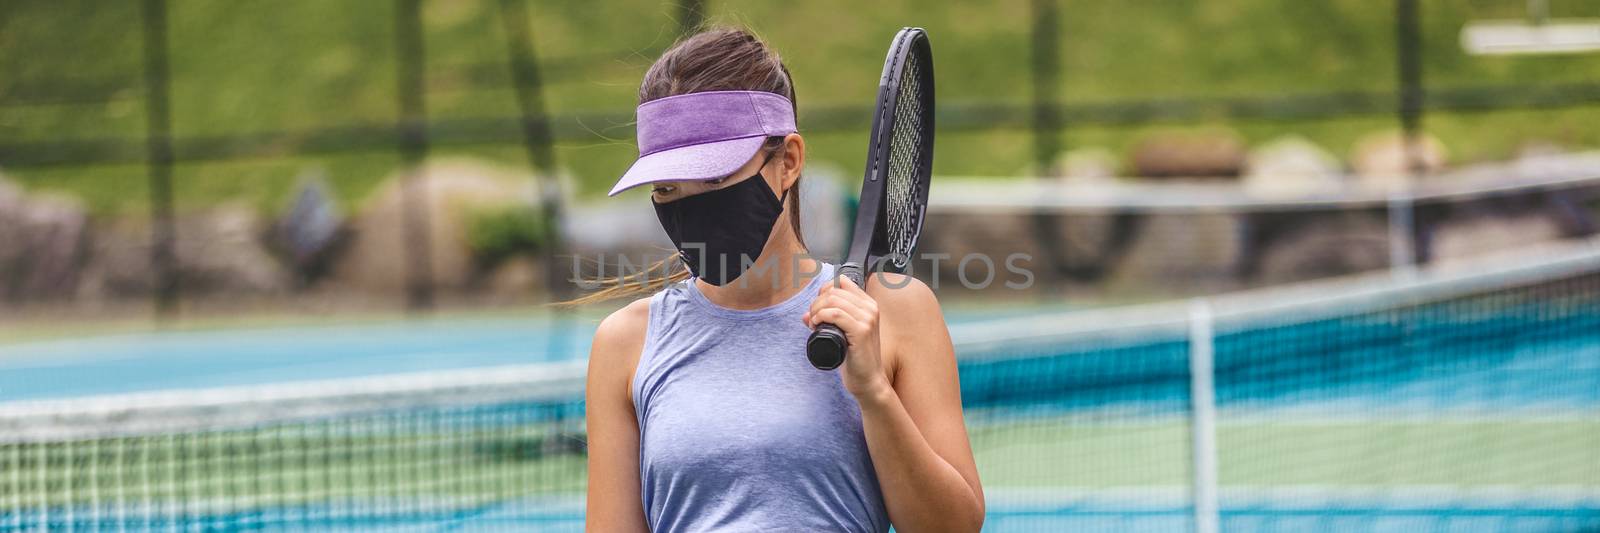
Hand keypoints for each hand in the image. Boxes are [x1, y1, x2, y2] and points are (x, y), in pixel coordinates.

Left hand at [803, 275, 890, 398]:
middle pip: (835, 290)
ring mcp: (868, 319)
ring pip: (833, 300)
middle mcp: (870, 308)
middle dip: (817, 302)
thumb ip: (827, 322)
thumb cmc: (855, 358)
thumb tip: (805, 315)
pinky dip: (821, 317)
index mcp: (868, 305)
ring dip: (816, 310)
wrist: (868, 379)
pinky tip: (816, 326)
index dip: (824, 291)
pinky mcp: (861, 331)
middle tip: (813, 319)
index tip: (818, 307)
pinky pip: (835, 314)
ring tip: (814, 324)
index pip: (842, 281)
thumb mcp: (843, 334)